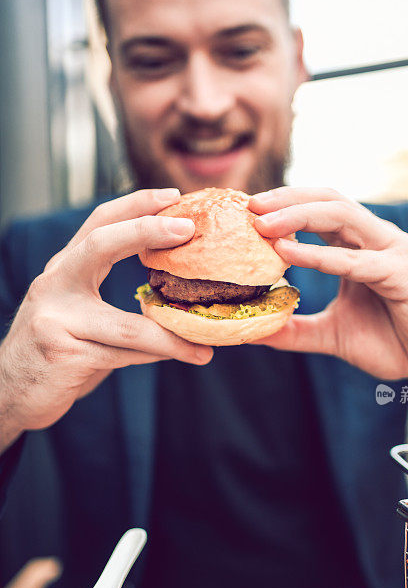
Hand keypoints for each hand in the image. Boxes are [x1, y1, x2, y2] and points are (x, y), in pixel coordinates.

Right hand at [0, 189, 212, 451]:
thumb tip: (174, 303)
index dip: (135, 204)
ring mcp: (56, 320)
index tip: (172, 195)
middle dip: (147, 230)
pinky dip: (160, 355)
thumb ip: (114, 304)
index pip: (98, 224)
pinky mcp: (64, 354)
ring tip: (207, 340)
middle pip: (100, 244)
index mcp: (64, 271)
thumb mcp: (80, 317)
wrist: (10, 392)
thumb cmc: (56, 352)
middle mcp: (55, 286)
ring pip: (128, 325)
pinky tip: (187, 355)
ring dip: (173, 334)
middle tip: (188, 229)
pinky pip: (124, 355)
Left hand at [249, 187, 407, 379]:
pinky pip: (356, 261)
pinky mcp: (402, 274)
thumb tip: (254, 331)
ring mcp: (392, 252)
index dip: (285, 205)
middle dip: (287, 199)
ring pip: (342, 217)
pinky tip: (288, 253)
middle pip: (328, 201)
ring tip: (262, 223)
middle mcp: (377, 240)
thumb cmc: (396, 342)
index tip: (247, 213)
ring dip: (299, 216)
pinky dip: (321, 256)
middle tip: (248, 207)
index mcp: (362, 247)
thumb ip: (297, 329)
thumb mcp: (334, 335)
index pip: (320, 210)